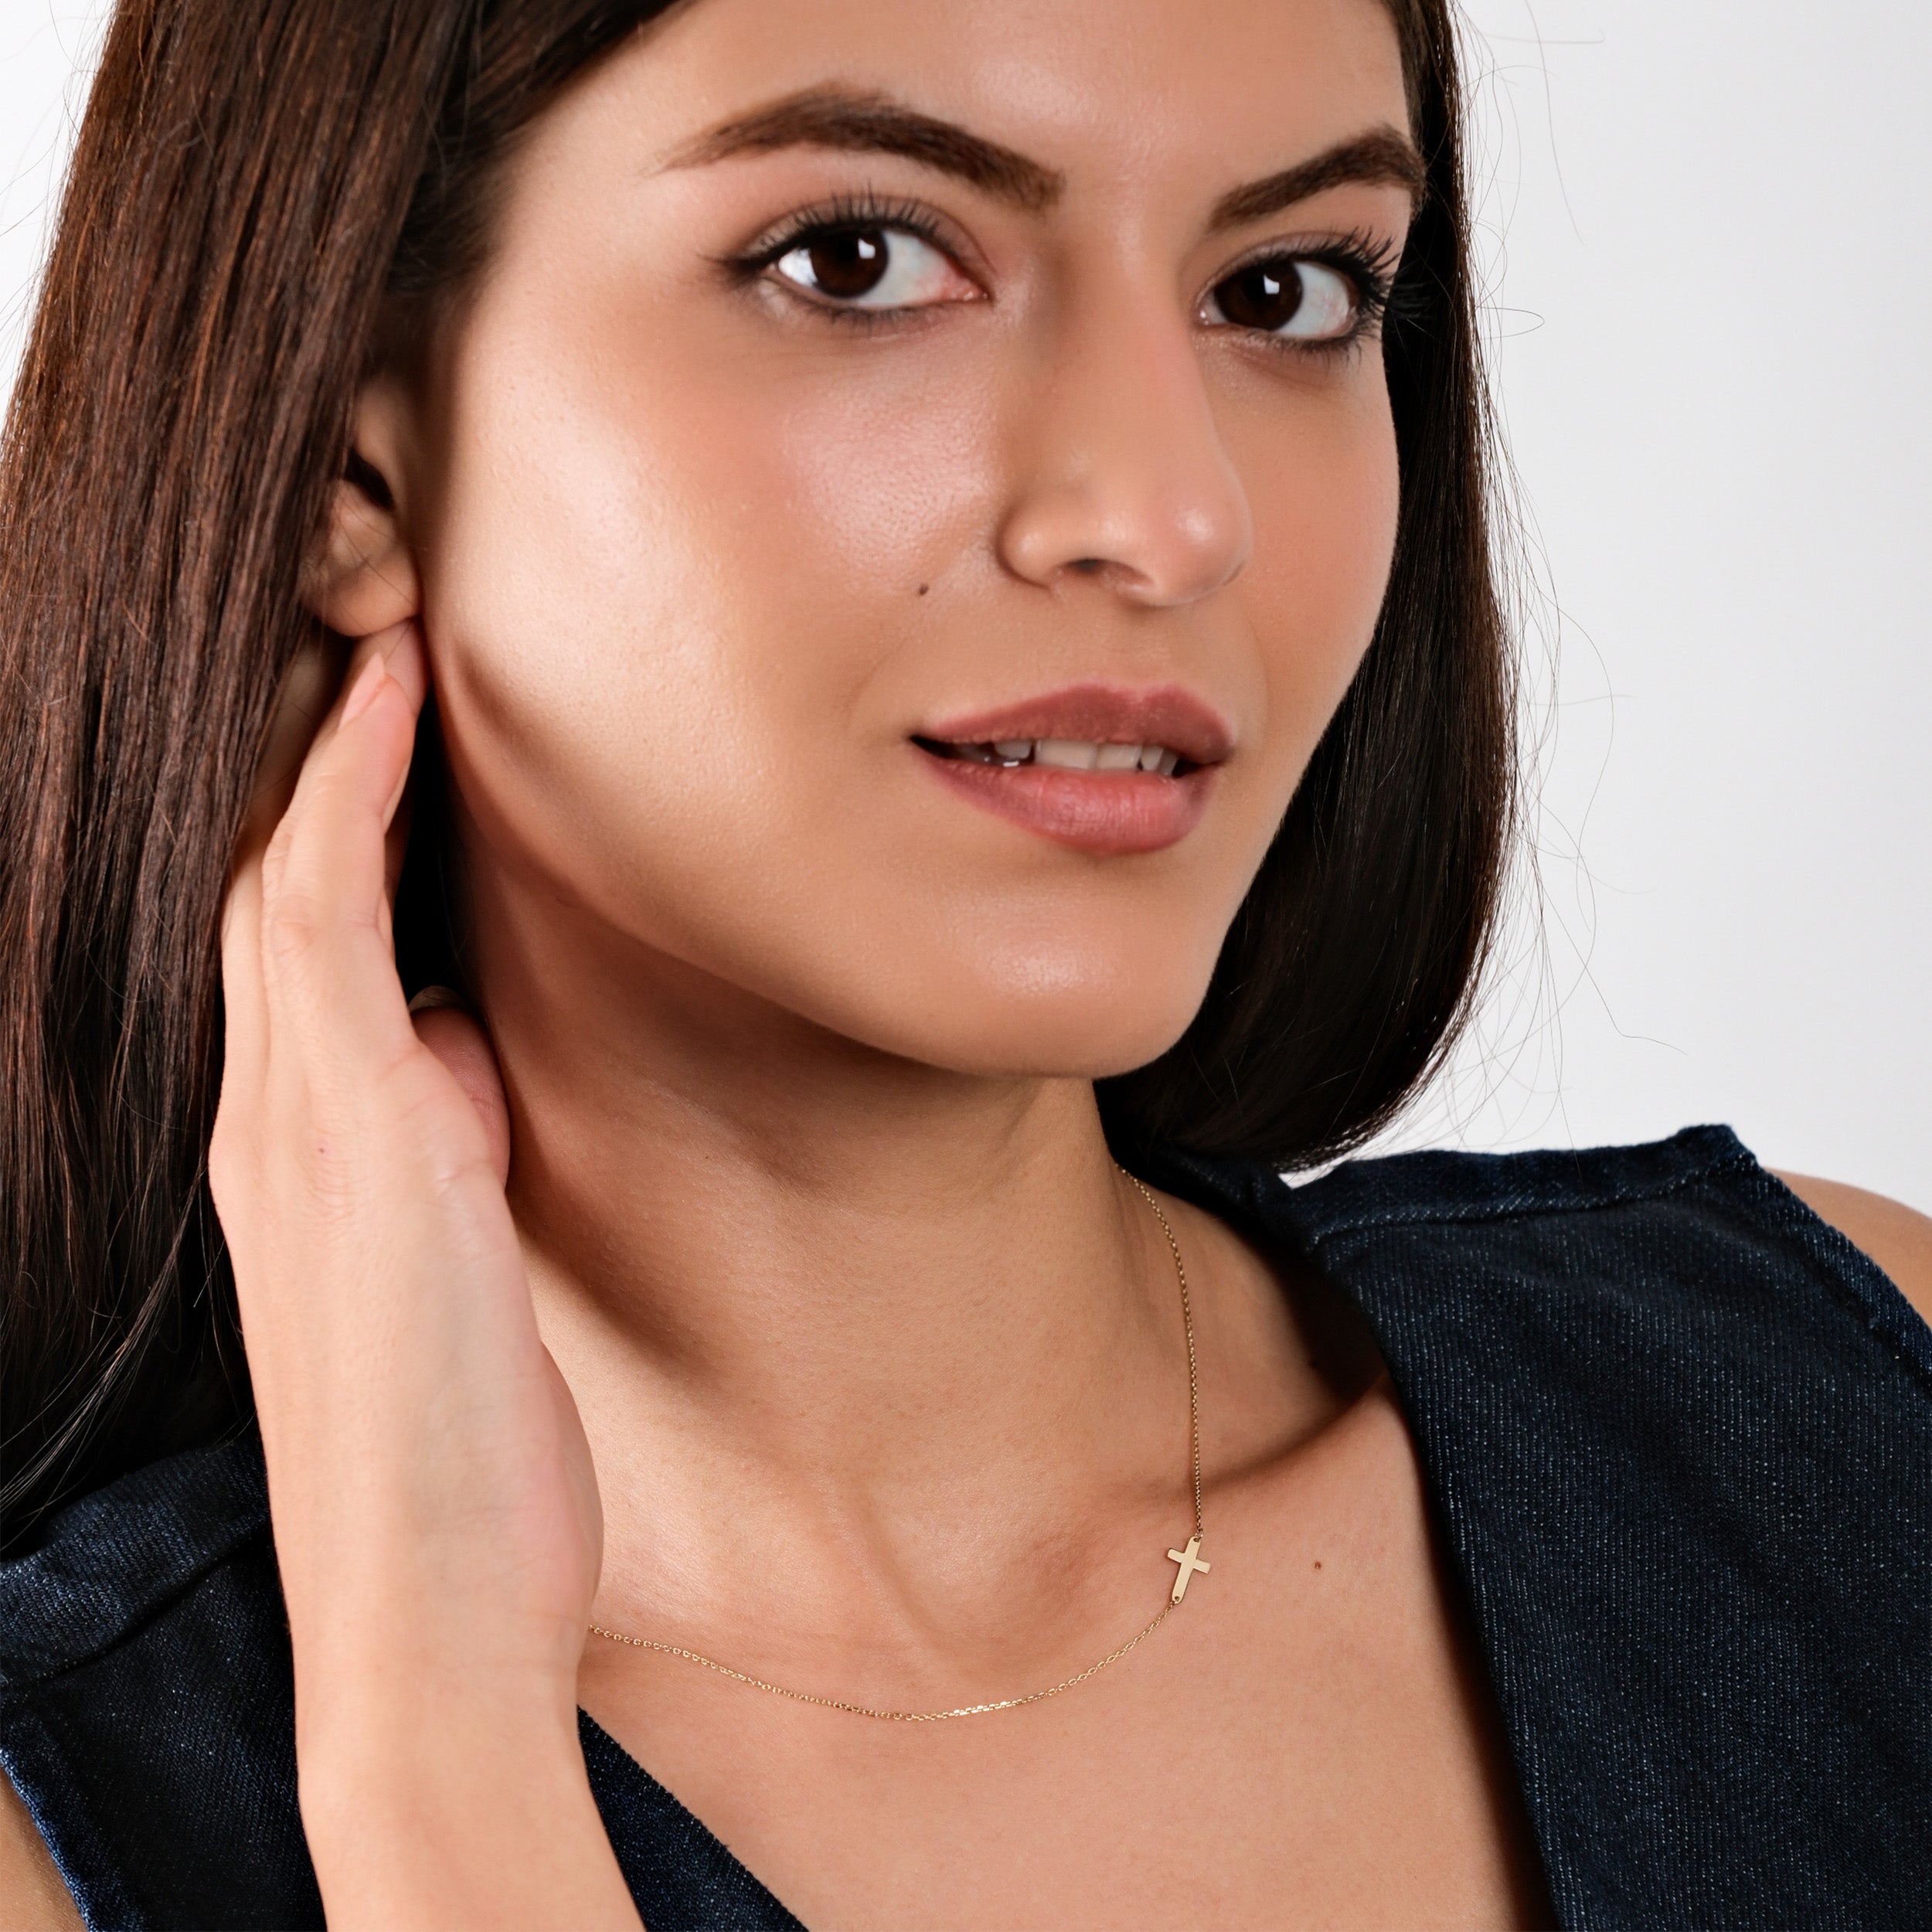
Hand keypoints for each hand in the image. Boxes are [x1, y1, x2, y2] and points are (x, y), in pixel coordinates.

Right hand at [211, 623, 636, 1928]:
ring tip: (368, 610)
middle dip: (301, 742)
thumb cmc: (454, 1454)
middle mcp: (276, 1114)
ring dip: (316, 732)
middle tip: (357, 612)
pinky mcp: (363, 1129)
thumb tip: (457, 1057)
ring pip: (274, 865)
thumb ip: (436, 1152)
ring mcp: (304, 1115)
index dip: (317, 806)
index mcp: (300, 1150)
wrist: (429, 1606)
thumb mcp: (447, 1272)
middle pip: (260, 871)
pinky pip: (326, 911)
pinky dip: (346, 792)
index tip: (373, 706)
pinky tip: (388, 695)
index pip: (286, 935)